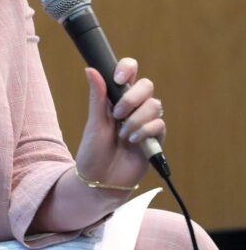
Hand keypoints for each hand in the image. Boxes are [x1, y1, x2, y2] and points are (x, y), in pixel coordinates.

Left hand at [74, 60, 164, 189]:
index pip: (129, 73)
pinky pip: (159, 124)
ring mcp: (145, 122)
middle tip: (117, 115)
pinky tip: (133, 142)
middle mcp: (133, 108)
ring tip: (123, 135)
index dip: (128, 69)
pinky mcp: (155, 137)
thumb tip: (90, 69)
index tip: (119, 79)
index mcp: (115, 99)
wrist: (100, 180)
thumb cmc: (93, 152)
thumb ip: (97, 97)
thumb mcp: (94, 123)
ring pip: (154, 104)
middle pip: (146, 85)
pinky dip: (145, 131)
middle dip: (132, 99)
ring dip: (136, 119)